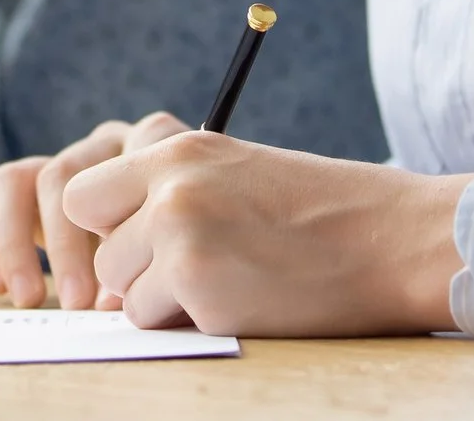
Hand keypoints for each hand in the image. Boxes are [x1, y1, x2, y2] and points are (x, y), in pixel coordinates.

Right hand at [0, 113, 190, 308]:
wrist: (170, 243)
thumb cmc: (183, 248)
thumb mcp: (181, 248)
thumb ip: (153, 262)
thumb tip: (107, 301)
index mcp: (145, 146)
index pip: (119, 161)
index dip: (119, 215)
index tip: (128, 273)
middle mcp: (97, 148)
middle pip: (62, 173)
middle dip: (65, 244)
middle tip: (78, 303)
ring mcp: (54, 164)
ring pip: (13, 179)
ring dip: (15, 244)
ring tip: (30, 299)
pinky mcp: (18, 191)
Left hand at [62, 130, 473, 337]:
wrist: (393, 238)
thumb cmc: (323, 213)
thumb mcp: (236, 172)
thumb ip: (171, 191)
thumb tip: (111, 242)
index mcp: (177, 150)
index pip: (80, 193)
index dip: (107, 228)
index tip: (143, 242)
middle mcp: (170, 186)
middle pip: (99, 251)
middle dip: (134, 271)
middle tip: (197, 270)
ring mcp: (181, 235)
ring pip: (122, 292)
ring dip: (165, 301)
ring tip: (231, 281)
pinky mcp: (200, 286)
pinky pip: (156, 321)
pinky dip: (192, 323)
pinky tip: (244, 301)